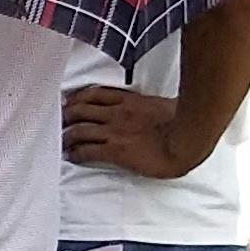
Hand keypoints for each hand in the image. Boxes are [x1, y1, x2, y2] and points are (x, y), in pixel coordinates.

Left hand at [61, 83, 208, 180]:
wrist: (189, 140)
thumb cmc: (185, 123)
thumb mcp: (165, 104)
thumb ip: (151, 104)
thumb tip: (155, 106)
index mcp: (131, 100)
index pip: (96, 93)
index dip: (79, 97)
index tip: (71, 101)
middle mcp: (118, 113)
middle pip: (81, 109)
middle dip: (67, 115)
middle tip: (60, 121)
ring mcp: (115, 131)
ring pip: (79, 130)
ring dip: (66, 136)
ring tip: (61, 142)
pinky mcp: (116, 150)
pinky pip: (87, 151)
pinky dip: (76, 153)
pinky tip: (72, 157)